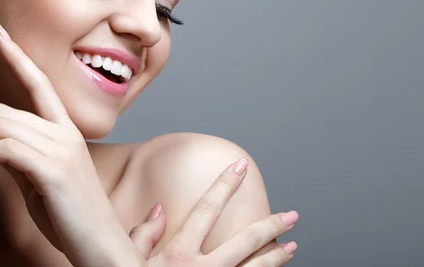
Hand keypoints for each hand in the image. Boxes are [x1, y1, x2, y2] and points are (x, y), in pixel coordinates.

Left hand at [0, 24, 139, 266]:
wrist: (100, 245)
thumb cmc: (70, 215)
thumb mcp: (40, 179)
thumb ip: (18, 156)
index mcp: (65, 131)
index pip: (39, 84)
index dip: (18, 57)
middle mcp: (65, 134)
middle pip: (3, 110)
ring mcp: (61, 150)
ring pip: (0, 126)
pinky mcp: (53, 170)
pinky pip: (4, 150)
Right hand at [128, 160, 297, 265]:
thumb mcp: (132, 263)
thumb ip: (143, 235)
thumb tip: (159, 209)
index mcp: (180, 253)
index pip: (207, 209)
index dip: (224, 184)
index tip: (240, 166)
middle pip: (246, 239)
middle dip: (271, 224)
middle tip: (291, 215)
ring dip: (277, 255)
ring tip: (292, 244)